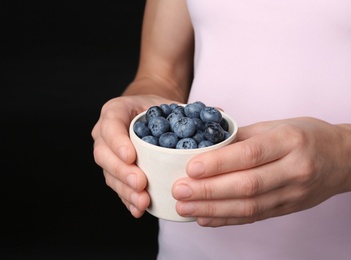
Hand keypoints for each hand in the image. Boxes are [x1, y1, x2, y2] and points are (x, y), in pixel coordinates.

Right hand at [92, 94, 173, 216]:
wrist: (146, 116)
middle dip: (122, 171)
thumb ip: (184, 109)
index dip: (118, 142)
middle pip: (104, 155)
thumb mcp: (165, 102)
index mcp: (115, 112)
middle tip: (140, 183)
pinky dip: (128, 199)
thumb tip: (217, 114)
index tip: (132, 156)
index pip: (111, 126)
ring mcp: (108, 155)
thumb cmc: (155, 109)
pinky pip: (118, 187)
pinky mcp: (114, 172)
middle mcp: (105, 134)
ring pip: (109, 175)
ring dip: (125, 190)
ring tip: (142, 201)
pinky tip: (139, 209)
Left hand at [172, 117, 350, 225]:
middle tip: (179, 191)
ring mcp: (294, 193)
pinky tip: (206, 219)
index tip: (190, 168)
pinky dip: (228, 220)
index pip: (250, 155)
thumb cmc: (309, 135)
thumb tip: (207, 146)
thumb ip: (244, 137)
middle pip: (247, 185)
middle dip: (208, 191)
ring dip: (214, 210)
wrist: (345, 159)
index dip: (218, 163)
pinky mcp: (289, 208)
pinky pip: (255, 217)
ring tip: (185, 209)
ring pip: (249, 207)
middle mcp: (295, 169)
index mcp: (290, 141)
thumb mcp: (279, 125)